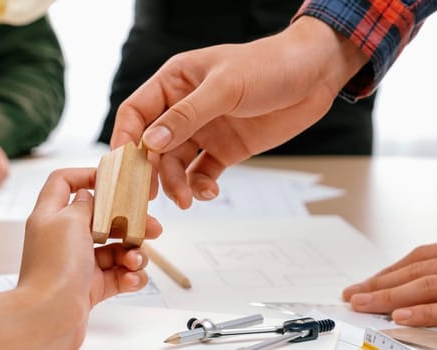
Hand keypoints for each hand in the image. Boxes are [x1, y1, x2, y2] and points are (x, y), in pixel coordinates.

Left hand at [0, 168, 162, 349]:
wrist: (48, 317)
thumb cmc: (53, 270)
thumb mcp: (70, 221)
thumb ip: (85, 204)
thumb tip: (90, 197)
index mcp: (51, 216)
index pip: (64, 182)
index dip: (87, 176)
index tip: (113, 180)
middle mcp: (63, 238)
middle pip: (102, 219)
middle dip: (130, 223)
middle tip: (151, 227)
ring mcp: (78, 264)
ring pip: (115, 249)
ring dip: (133, 253)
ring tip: (135, 260)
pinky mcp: (90, 287)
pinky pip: (118, 275)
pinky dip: (130, 276)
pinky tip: (132, 278)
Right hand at [110, 17, 366, 208]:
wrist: (315, 76)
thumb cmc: (269, 66)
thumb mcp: (225, 88)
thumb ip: (186, 116)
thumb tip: (148, 143)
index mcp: (175, 82)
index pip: (136, 113)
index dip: (124, 139)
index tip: (121, 168)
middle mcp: (184, 108)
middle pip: (151, 145)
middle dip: (148, 171)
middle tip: (147, 198)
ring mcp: (205, 130)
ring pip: (175, 164)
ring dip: (175, 184)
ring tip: (186, 200)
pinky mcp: (225, 149)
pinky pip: (202, 173)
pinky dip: (200, 186)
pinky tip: (209, 193)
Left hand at [343, 234, 436, 335]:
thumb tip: (432, 280)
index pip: (420, 256)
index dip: (389, 270)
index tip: (366, 283)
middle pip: (417, 270)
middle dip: (380, 284)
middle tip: (352, 296)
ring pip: (429, 286)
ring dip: (391, 297)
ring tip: (365, 306)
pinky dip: (426, 313)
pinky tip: (403, 319)